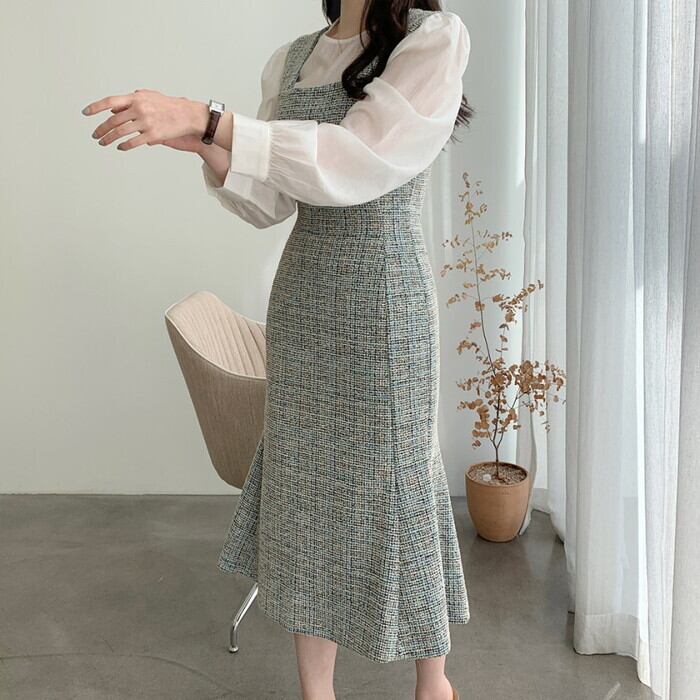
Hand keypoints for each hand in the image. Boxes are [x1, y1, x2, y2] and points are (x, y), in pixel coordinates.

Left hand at [82, 89, 207, 150]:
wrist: (188, 115)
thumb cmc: (170, 106)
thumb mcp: (150, 97)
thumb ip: (132, 100)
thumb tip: (115, 107)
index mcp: (136, 98)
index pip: (110, 101)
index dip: (96, 107)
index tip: (85, 113)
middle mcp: (139, 109)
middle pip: (113, 120)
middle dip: (101, 129)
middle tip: (95, 135)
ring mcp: (146, 122)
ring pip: (121, 132)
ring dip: (109, 139)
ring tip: (103, 142)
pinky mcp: (153, 135)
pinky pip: (134, 142)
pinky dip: (125, 146)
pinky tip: (120, 147)